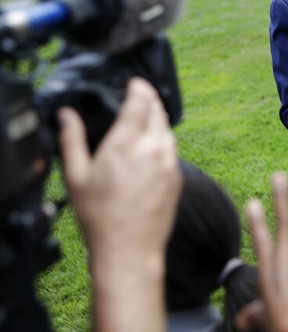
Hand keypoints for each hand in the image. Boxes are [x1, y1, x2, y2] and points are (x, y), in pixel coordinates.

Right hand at [58, 77, 179, 331]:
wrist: (130, 249)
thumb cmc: (100, 217)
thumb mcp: (76, 176)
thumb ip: (72, 140)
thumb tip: (66, 115)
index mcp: (126, 143)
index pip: (141, 101)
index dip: (139, 87)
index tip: (135, 82)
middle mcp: (153, 148)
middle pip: (159, 111)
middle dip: (151, 100)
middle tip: (141, 96)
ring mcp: (169, 163)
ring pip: (168, 130)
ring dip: (159, 120)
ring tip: (147, 118)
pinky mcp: (178, 178)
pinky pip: (173, 150)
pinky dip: (164, 141)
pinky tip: (153, 148)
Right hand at [244, 168, 287, 331]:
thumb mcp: (264, 320)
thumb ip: (254, 314)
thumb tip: (242, 321)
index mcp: (269, 270)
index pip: (261, 239)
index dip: (257, 220)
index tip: (253, 202)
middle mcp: (284, 256)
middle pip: (282, 220)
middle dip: (281, 195)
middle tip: (280, 175)